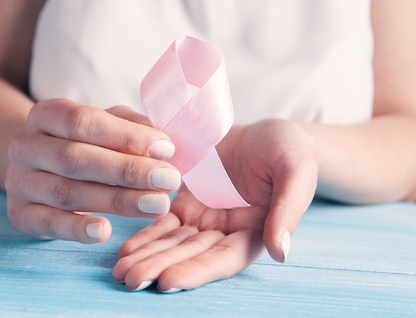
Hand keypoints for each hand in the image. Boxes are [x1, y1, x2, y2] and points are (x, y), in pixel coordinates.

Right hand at [4, 98, 181, 242]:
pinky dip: (76, 229)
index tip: (166, 149)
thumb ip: (132, 128)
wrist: (33, 167)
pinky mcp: (20, 215)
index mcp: (46, 114)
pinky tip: (104, 232)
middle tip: (168, 181)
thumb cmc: (81, 142)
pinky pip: (49, 224)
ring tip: (156, 205)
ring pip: (68, 193)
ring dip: (117, 201)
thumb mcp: (105, 124)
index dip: (126, 136)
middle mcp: (26, 146)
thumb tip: (164, 146)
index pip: (84, 121)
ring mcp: (19, 182)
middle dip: (128, 171)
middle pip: (76, 159)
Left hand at [112, 119, 316, 291]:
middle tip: (130, 279)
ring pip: (171, 243)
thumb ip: (289, 210)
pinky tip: (124, 249)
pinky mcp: (186, 204)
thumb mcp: (296, 171)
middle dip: (160, 268)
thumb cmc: (290, 151)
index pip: (223, 259)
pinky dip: (145, 236)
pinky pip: (163, 222)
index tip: (168, 281)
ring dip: (147, 258)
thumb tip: (282, 251)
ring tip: (119, 271)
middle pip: (190, 256)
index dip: (197, 271)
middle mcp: (225, 233)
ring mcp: (204, 220)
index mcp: (254, 232)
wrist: (267, 134)